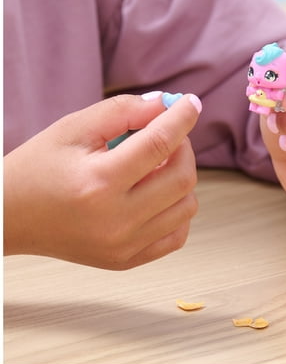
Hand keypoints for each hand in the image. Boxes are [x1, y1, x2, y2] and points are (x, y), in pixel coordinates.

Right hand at [4, 93, 201, 269]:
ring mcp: (124, 246)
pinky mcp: (127, 260)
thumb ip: (122, 111)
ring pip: (187, 207)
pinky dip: (177, 209)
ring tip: (157, 166)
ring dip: (182, 178)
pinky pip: (177, 234)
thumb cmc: (38, 168)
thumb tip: (164, 105)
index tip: (190, 103)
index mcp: (99, 182)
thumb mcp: (73, 128)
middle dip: (184, 147)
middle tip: (167, 136)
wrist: (11, 217)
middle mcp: (116, 220)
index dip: (181, 118)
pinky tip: (158, 194)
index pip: (159, 144)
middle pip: (182, 178)